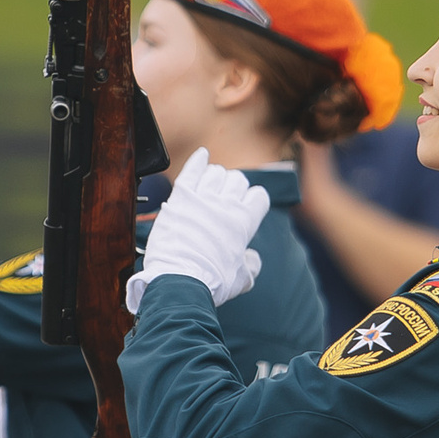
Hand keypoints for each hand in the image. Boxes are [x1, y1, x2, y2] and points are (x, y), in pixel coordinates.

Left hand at [124, 149, 267, 313]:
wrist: (180, 280)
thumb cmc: (211, 282)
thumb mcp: (241, 279)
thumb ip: (251, 266)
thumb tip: (252, 258)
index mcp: (246, 221)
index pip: (259, 195)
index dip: (253, 202)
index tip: (245, 209)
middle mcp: (227, 205)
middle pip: (238, 180)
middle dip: (234, 188)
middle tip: (224, 200)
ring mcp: (203, 198)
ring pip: (216, 173)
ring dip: (216, 178)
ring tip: (210, 187)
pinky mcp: (181, 197)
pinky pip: (192, 170)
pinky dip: (198, 160)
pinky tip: (201, 155)